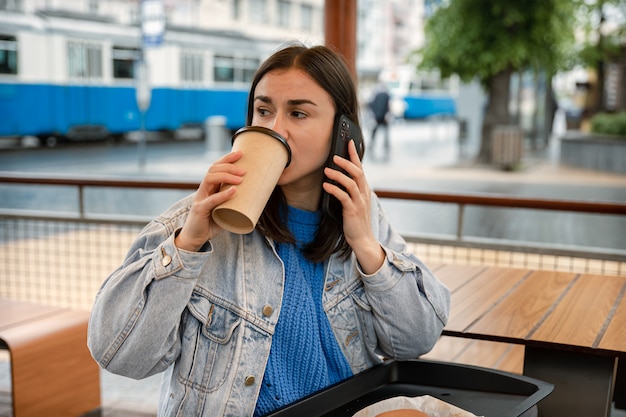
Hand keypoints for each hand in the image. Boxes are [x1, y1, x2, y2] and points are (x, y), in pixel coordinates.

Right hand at [175, 151, 244, 251]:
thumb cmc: (211, 223)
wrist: (195, 238)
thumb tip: (259, 199)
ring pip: (210, 179)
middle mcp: (203, 190)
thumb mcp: (226, 209)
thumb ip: (237, 203)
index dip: (227, 159)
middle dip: (229, 166)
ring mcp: (200, 199)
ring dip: (226, 176)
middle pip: (213, 169)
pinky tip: (233, 191)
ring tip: (241, 178)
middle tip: (244, 170)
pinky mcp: (199, 210)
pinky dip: (222, 194)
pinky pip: (210, 200)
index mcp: (209, 187)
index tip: (240, 153)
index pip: (215, 167)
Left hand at [323, 141, 384, 273]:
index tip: (349, 142)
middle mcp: (364, 194)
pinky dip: (334, 189)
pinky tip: (326, 186)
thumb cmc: (355, 221)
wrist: (363, 239)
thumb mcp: (354, 202)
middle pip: (358, 172)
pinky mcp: (352, 211)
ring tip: (327, 170)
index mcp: (364, 190)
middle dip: (347, 162)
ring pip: (351, 183)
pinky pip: (344, 197)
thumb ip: (348, 191)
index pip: (360, 168)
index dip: (355, 155)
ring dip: (338, 175)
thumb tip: (335, 179)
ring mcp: (359, 202)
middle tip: (335, 156)